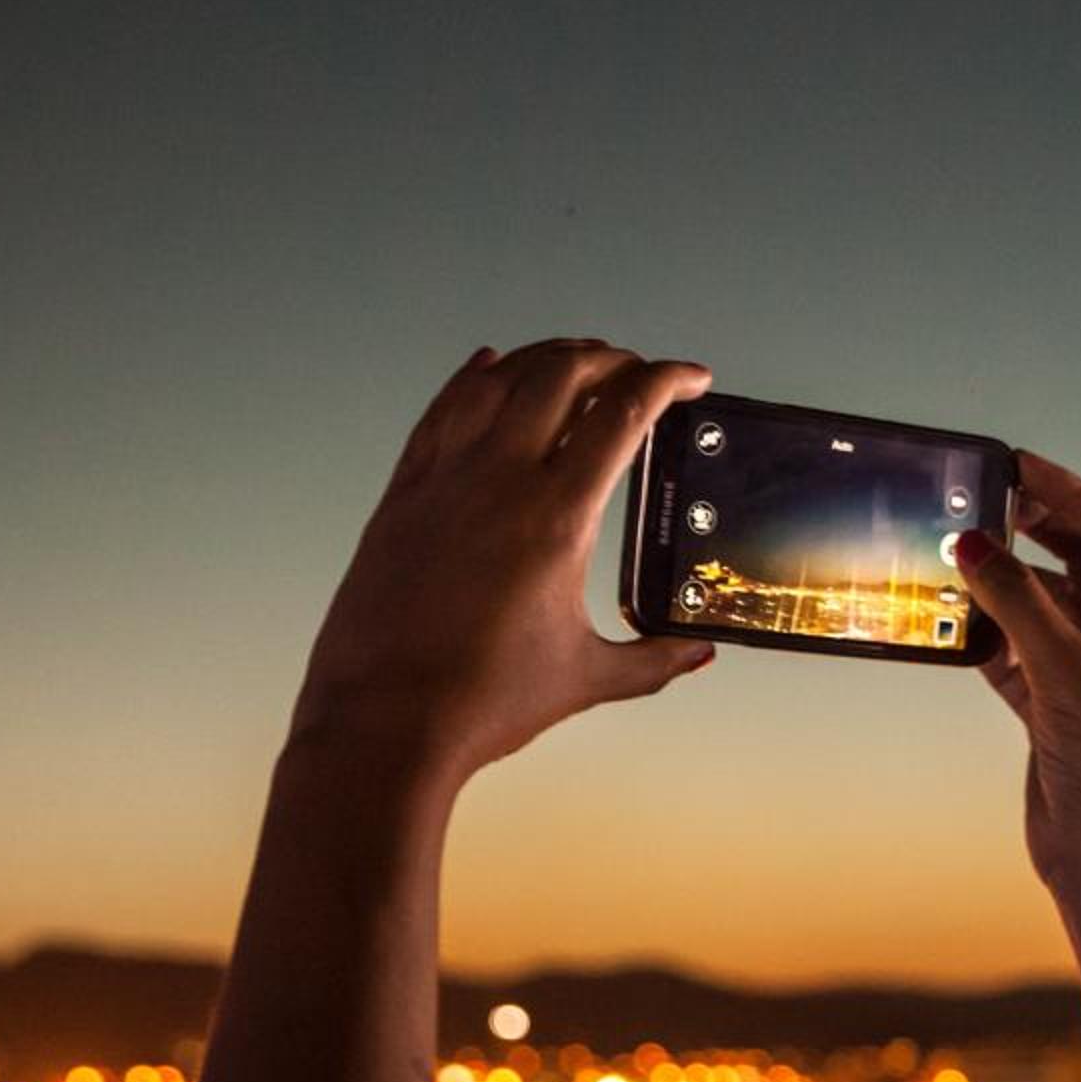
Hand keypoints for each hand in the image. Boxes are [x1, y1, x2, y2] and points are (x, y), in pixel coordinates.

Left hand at [291, 338, 717, 781]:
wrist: (382, 723)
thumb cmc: (479, 703)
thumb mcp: (585, 678)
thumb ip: (653, 659)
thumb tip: (698, 654)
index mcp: (557, 518)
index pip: (623, 414)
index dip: (666, 380)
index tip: (691, 377)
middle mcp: (499, 481)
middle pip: (563, 375)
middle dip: (610, 359)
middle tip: (637, 371)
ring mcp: (444, 479)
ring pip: (499, 379)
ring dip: (545, 359)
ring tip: (575, 363)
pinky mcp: (403, 494)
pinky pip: (441, 410)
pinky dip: (473, 379)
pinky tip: (489, 367)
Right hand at [953, 449, 1080, 888]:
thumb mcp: (1066, 674)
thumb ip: (1018, 606)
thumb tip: (972, 545)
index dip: (1069, 490)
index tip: (1015, 465)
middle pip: (1070, 557)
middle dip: (1028, 526)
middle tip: (975, 501)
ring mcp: (1078, 674)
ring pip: (1032, 605)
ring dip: (994, 583)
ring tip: (948, 559)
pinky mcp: (1045, 710)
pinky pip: (1006, 653)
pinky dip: (977, 636)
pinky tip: (946, 624)